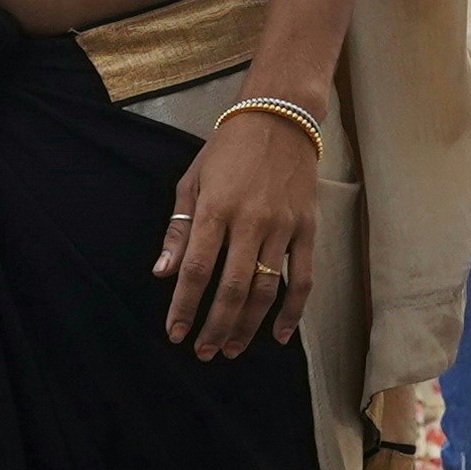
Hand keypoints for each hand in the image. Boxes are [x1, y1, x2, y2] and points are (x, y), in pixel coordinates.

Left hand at [157, 107, 317, 358]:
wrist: (280, 117)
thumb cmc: (227, 149)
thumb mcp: (192, 180)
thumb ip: (178, 230)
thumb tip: (163, 273)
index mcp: (216, 209)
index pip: (197, 270)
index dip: (184, 307)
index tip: (175, 333)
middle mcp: (250, 222)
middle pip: (231, 289)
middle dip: (215, 327)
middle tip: (203, 352)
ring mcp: (282, 227)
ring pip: (265, 290)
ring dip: (247, 326)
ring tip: (232, 348)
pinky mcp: (307, 229)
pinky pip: (302, 279)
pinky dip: (293, 312)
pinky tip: (280, 336)